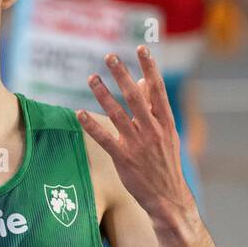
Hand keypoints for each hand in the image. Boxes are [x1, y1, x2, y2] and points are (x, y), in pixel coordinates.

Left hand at [78, 47, 195, 226]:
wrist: (168, 197)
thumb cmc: (165, 164)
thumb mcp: (166, 134)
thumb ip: (154, 108)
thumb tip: (143, 80)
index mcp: (165, 123)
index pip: (158, 90)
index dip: (150, 68)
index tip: (141, 49)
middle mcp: (152, 130)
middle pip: (135, 97)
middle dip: (122, 75)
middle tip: (110, 56)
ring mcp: (138, 145)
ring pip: (117, 114)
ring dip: (103, 94)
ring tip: (91, 77)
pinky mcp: (124, 159)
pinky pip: (104, 138)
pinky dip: (91, 125)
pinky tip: (79, 113)